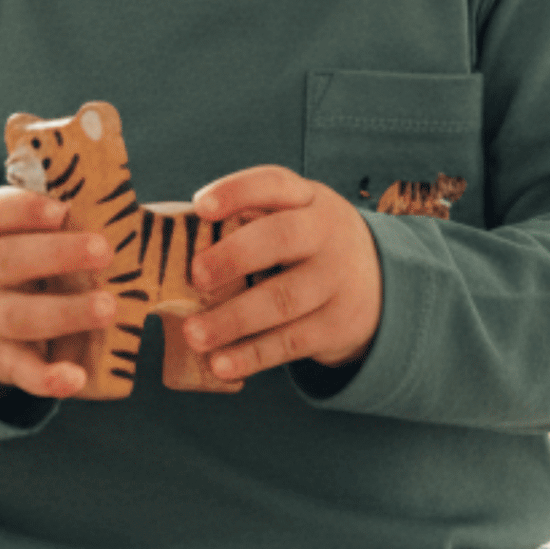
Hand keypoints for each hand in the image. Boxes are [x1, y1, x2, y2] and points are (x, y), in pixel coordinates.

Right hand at [0, 187, 113, 397]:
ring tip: (108, 308)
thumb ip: (80, 223)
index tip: (60, 210)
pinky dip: (48, 378)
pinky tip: (75, 378)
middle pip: (9, 259)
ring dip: (65, 312)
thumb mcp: (41, 239)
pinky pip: (24, 371)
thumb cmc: (37, 267)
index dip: (24, 208)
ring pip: (20, 315)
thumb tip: (157, 216)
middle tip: (104, 250)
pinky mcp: (3, 360)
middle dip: (57, 254)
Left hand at [181, 167, 381, 380]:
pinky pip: (290, 341)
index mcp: (307, 199)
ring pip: (282, 299)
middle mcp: (326, 234)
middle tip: (195, 275)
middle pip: (282, 238)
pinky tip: (221, 364)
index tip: (199, 207)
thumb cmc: (308, 248)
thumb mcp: (295, 219)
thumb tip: (167, 242)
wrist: (382, 288)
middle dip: (234, 256)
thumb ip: (247, 222)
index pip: (273, 184)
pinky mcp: (337, 325)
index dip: (236, 192)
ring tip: (194, 334)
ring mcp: (335, 280)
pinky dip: (252, 355)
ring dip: (234, 319)